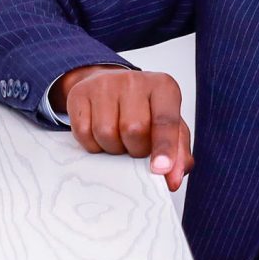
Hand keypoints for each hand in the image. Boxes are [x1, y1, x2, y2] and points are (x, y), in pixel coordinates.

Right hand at [53, 65, 192, 191]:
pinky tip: (100, 135)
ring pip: (106, 133)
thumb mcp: (169, 127)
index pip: (165, 121)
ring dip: (113, 148)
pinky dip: (92, 145)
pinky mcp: (80, 93)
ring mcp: (104, 84)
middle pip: (133, 130)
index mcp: (163, 87)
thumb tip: (172, 179)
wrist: (112, 86)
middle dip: (135, 149)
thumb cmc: (144, 110)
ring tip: (118, 139)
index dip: (164, 147)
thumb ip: (178, 154)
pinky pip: (83, 133)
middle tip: (136, 146)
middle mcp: (134, 80)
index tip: (160, 169)